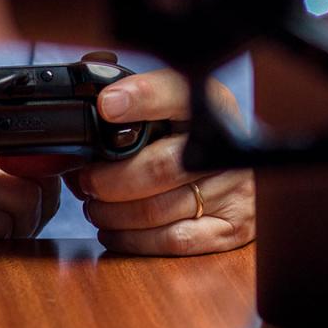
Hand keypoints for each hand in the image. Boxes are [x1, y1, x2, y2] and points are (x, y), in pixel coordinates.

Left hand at [65, 67, 253, 255]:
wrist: (241, 173)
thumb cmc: (192, 140)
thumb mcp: (175, 109)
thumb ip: (139, 98)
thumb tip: (93, 87)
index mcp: (212, 104)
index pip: (177, 94)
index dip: (142, 97)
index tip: (108, 104)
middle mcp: (226, 146)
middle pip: (158, 167)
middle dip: (108, 180)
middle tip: (85, 181)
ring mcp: (234, 188)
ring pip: (157, 210)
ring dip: (112, 213)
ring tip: (97, 206)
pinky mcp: (232, 227)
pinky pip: (172, 241)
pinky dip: (133, 240)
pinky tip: (117, 229)